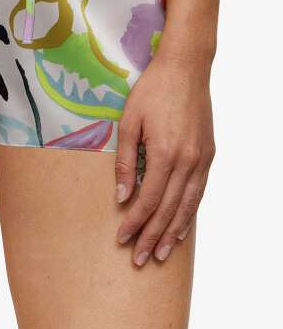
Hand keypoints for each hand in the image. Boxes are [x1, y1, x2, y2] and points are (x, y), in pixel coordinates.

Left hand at [114, 54, 215, 265]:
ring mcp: (201, 159)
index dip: (134, 222)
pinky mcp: (208, 155)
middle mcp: (187, 161)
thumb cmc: (152, 92)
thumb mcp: (128, 123)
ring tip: (162, 254)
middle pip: (168, 209)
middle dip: (152, 236)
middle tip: (140, 259)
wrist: (185, 68)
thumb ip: (124, 162)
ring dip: (173, 233)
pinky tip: (182, 228)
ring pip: (187, 206)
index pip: (148, 200)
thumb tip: (120, 197)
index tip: (122, 239)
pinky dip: (190, 213)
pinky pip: (199, 192)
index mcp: (165, 153)